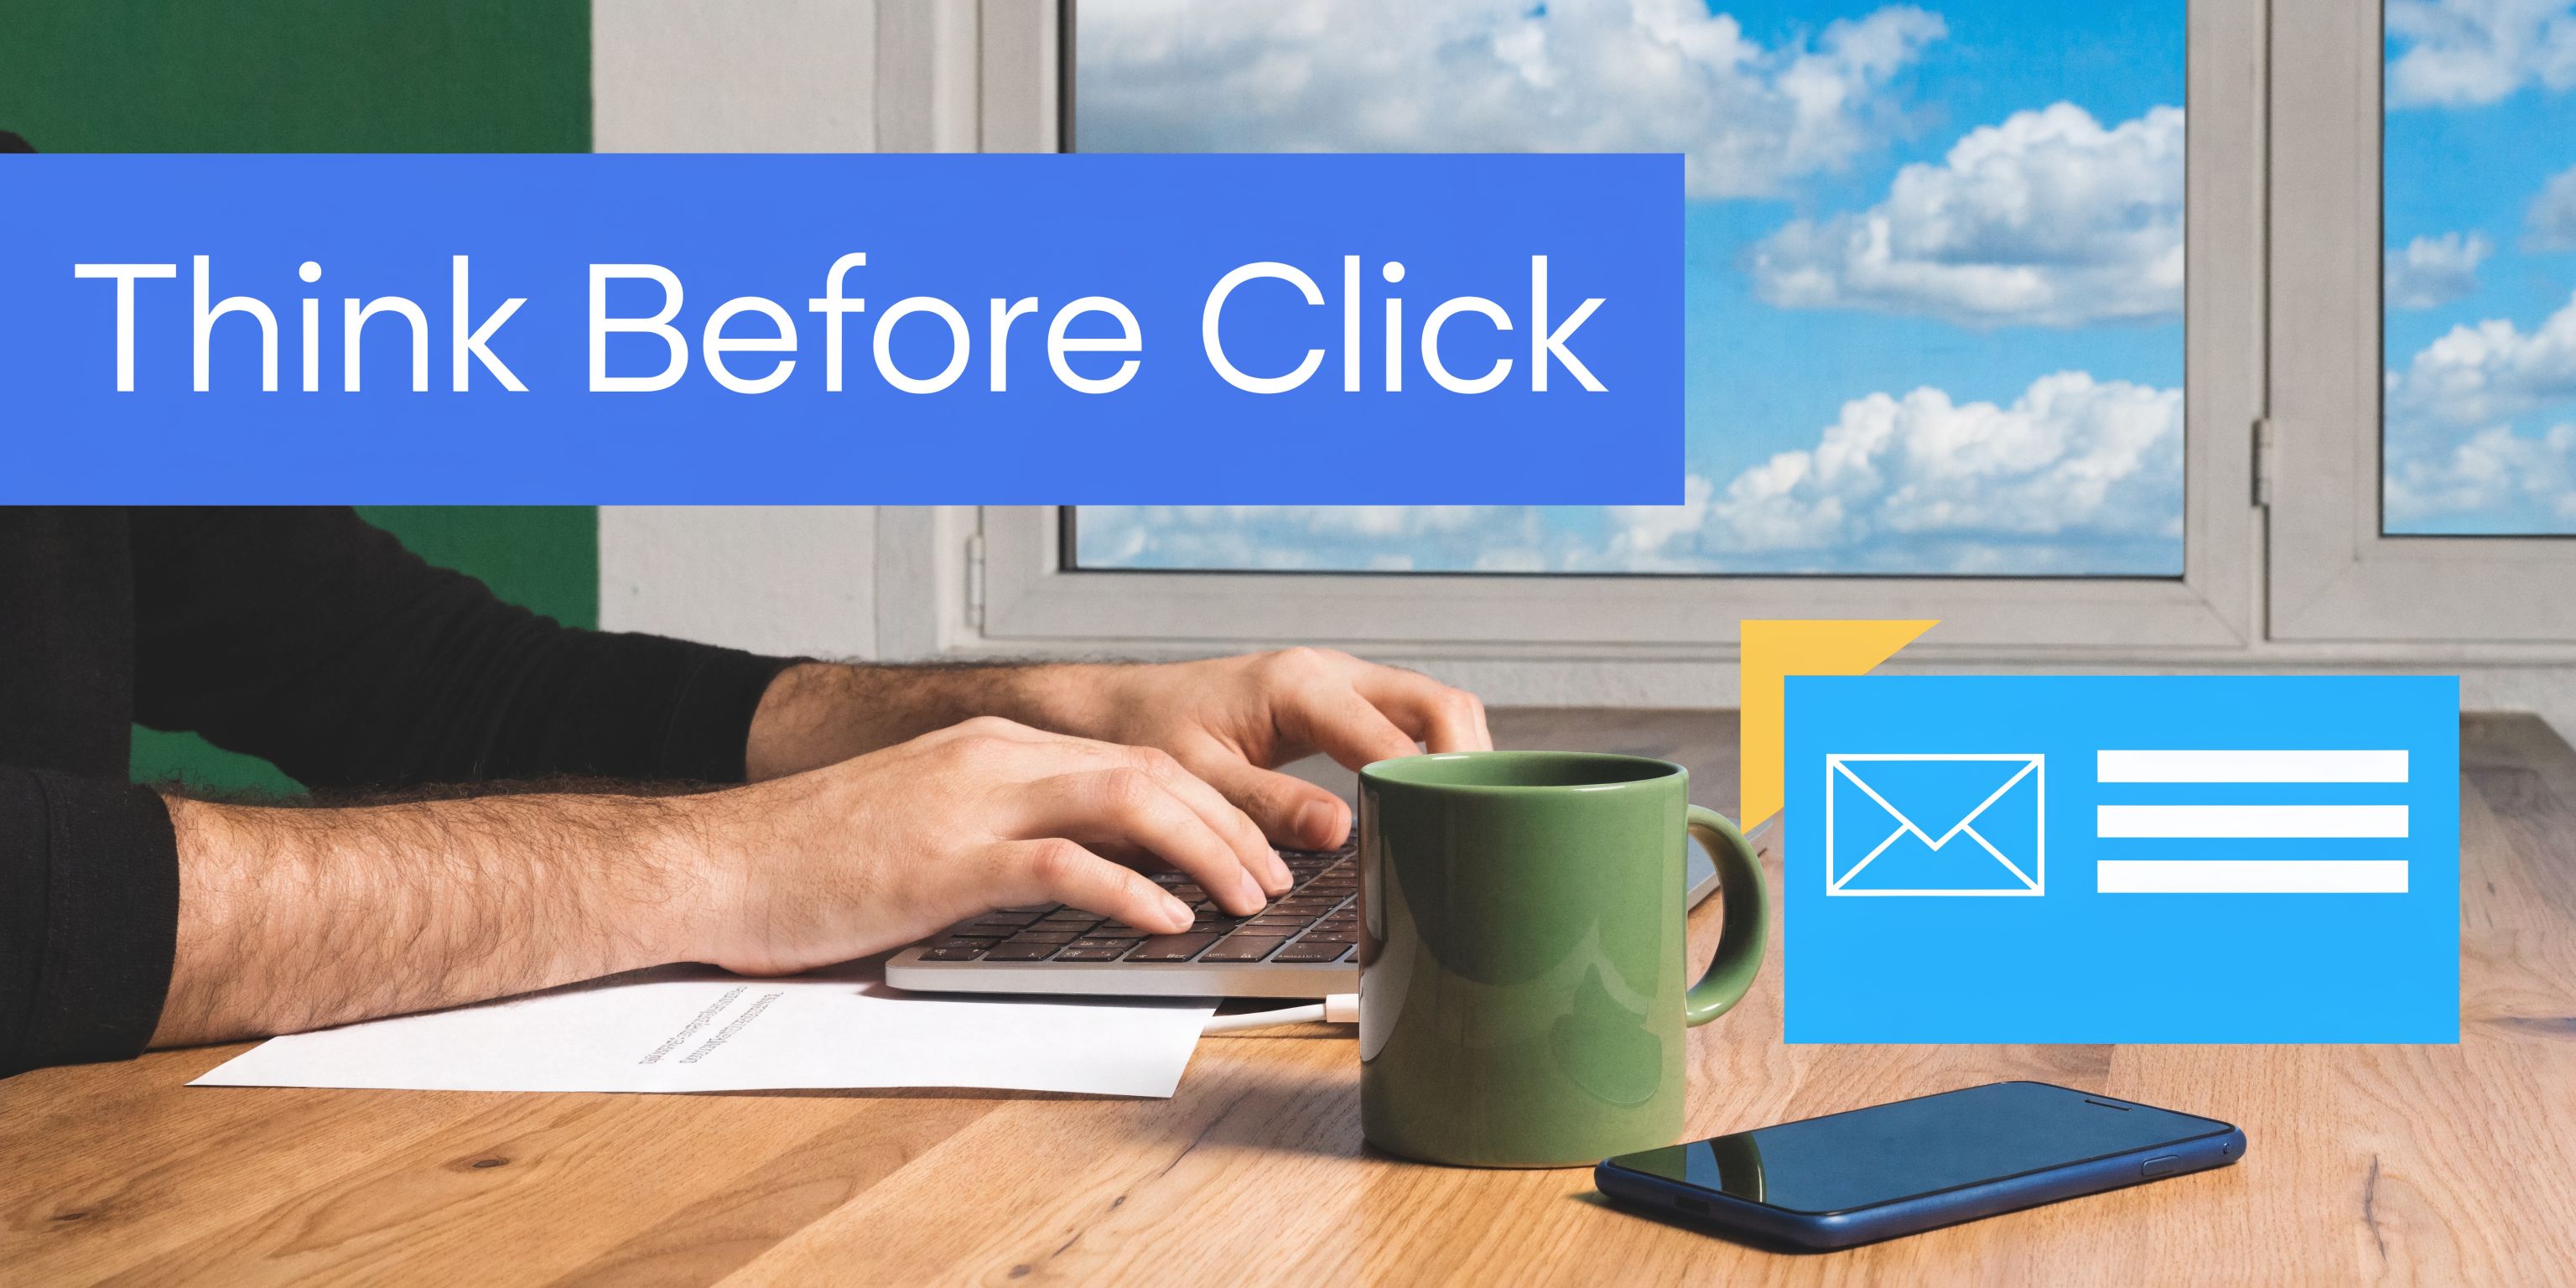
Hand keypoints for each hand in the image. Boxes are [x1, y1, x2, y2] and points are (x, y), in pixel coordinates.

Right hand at [688, 717, 1288, 976]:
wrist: (709, 864)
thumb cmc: (806, 861)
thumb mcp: (921, 826)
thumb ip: (1000, 834)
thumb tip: (1083, 875)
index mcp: (990, 747)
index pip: (1131, 756)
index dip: (1207, 799)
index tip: (1256, 842)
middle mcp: (991, 757)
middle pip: (1149, 769)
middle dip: (1229, 821)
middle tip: (1278, 874)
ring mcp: (969, 803)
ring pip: (1126, 801)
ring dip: (1204, 850)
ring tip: (1247, 897)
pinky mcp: (943, 861)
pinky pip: (1063, 863)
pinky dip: (1130, 889)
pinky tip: (1168, 920)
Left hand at [1038, 648, 1492, 849]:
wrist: (1121, 709)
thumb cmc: (1149, 735)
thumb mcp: (1197, 777)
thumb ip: (1266, 806)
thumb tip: (1340, 830)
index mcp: (1298, 686)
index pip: (1392, 738)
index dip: (1425, 789)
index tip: (1441, 835)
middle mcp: (1329, 673)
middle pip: (1439, 705)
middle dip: (1469, 762)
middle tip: (1479, 824)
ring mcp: (1341, 683)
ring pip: (1435, 708)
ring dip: (1459, 757)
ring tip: (1466, 820)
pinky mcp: (1341, 702)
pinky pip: (1410, 720)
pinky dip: (1435, 754)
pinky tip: (1433, 801)